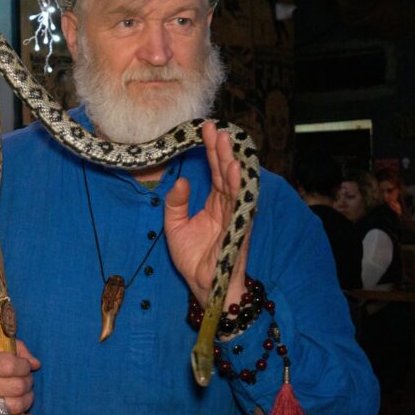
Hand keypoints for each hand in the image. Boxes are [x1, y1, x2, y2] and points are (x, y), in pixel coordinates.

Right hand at [0, 334, 39, 414]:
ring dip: (27, 400)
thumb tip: (35, 363)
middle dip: (28, 382)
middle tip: (26, 380)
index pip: (10, 365)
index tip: (25, 366)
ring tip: (25, 395)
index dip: (24, 366)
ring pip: (15, 407)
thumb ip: (10, 346)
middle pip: (16, 387)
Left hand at [163, 122, 250, 308]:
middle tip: (215, 127)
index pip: (214, 172)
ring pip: (235, 184)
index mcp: (215, 205)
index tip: (205, 131)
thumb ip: (175, 204)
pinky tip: (236, 170)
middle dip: (221, 150)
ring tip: (226, 141)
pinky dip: (238, 186)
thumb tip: (181, 181)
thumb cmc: (193, 258)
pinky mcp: (239, 228)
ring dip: (231, 162)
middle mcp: (228, 206)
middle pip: (226, 172)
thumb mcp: (174, 227)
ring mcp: (236, 216)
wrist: (202, 286)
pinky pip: (240, 203)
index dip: (211, 152)